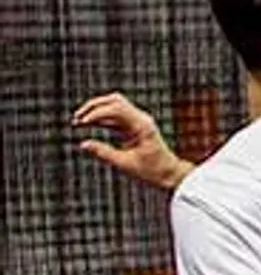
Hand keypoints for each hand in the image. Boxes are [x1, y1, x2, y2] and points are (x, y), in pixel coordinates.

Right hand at [73, 92, 191, 189]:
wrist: (169, 173)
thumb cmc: (152, 171)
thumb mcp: (126, 164)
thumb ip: (104, 153)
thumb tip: (83, 144)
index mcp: (142, 126)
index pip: (117, 108)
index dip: (97, 113)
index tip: (82, 123)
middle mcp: (141, 119)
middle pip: (114, 100)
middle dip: (94, 106)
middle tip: (77, 118)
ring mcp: (138, 121)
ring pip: (114, 105)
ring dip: (96, 110)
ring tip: (78, 122)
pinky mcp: (133, 126)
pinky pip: (114, 116)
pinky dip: (100, 118)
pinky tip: (87, 124)